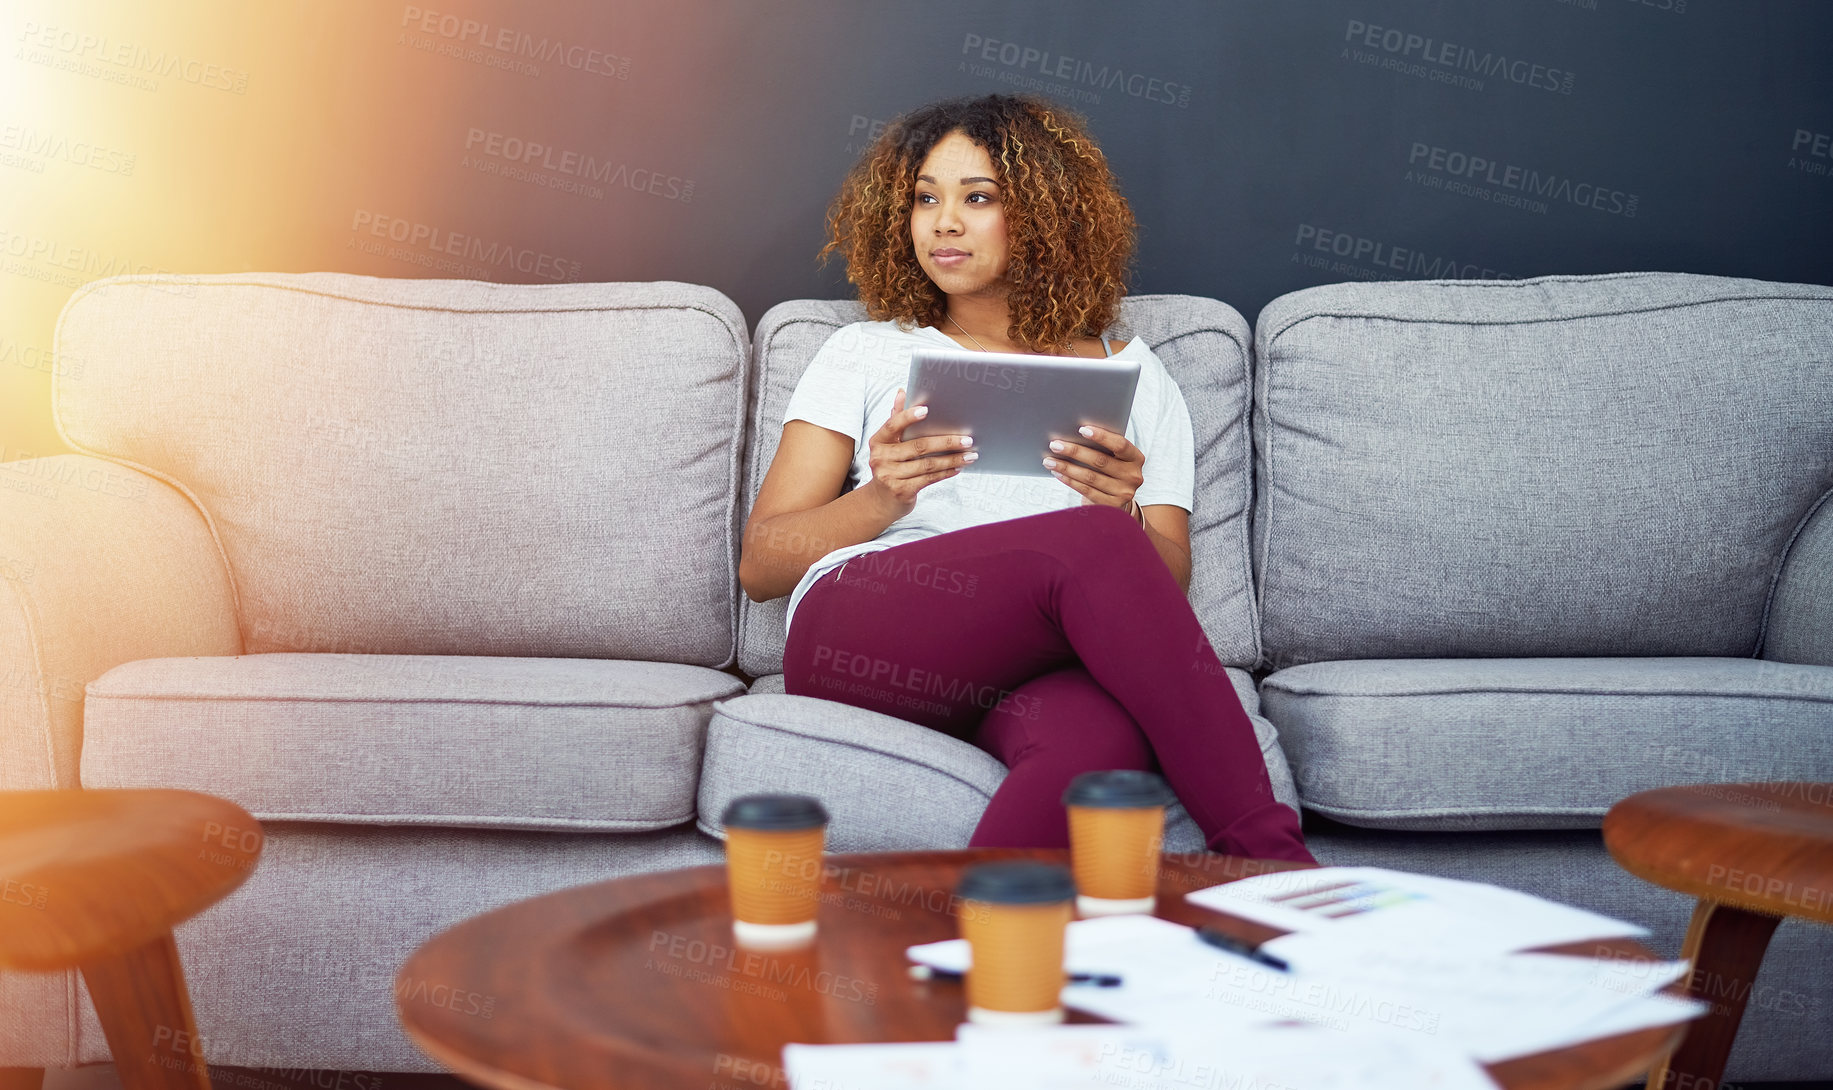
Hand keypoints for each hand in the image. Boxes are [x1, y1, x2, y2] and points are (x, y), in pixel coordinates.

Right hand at [864, 387, 976, 518]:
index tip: (927, 410)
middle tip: (968, 439)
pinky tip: (958, 468)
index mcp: (878, 441)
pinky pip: (929, 479)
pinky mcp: (901, 491)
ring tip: (970, 455)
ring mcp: (890, 476)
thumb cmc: (890, 467)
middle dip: (947, 442)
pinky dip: (946, 472)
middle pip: (919, 446)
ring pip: (928, 464)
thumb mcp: (890, 445)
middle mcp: (880, 458)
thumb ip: (896, 420)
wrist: (881, 501)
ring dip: (952, 459)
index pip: (893, 425)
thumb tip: (902, 393)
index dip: (908, 417)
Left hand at [1043, 425, 1145, 516]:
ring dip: (1066, 468)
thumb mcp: (1114, 457)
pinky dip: (1069, 481)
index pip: (1120, 444)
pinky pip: (1086, 491)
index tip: (1081, 429)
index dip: (1102, 436)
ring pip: (1090, 477)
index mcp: (1136, 458)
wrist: (1117, 499)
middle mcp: (1133, 476)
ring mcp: (1123, 493)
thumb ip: (1103, 447)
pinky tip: (1058, 474)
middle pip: (1100, 461)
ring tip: (1049, 460)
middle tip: (1055, 445)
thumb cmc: (1111, 470)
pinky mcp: (1111, 505)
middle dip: (1074, 451)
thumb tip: (1072, 434)